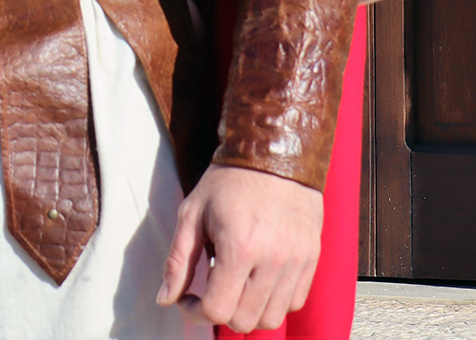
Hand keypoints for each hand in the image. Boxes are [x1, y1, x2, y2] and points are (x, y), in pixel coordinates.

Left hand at [157, 163, 322, 332]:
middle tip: (212, 286)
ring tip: (237, 283)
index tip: (189, 297)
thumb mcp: (192, 211)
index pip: (217, 310)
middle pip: (244, 321)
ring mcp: (296, 262)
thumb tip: (164, 298)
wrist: (274, 153)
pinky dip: (274, 301)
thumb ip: (178, 260)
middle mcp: (272, 261)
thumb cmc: (229, 180)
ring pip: (271, 319)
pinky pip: (293, 303)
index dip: (195, 311)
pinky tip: (259, 277)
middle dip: (221, 311)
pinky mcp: (311, 260)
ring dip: (248, 311)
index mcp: (239, 248)